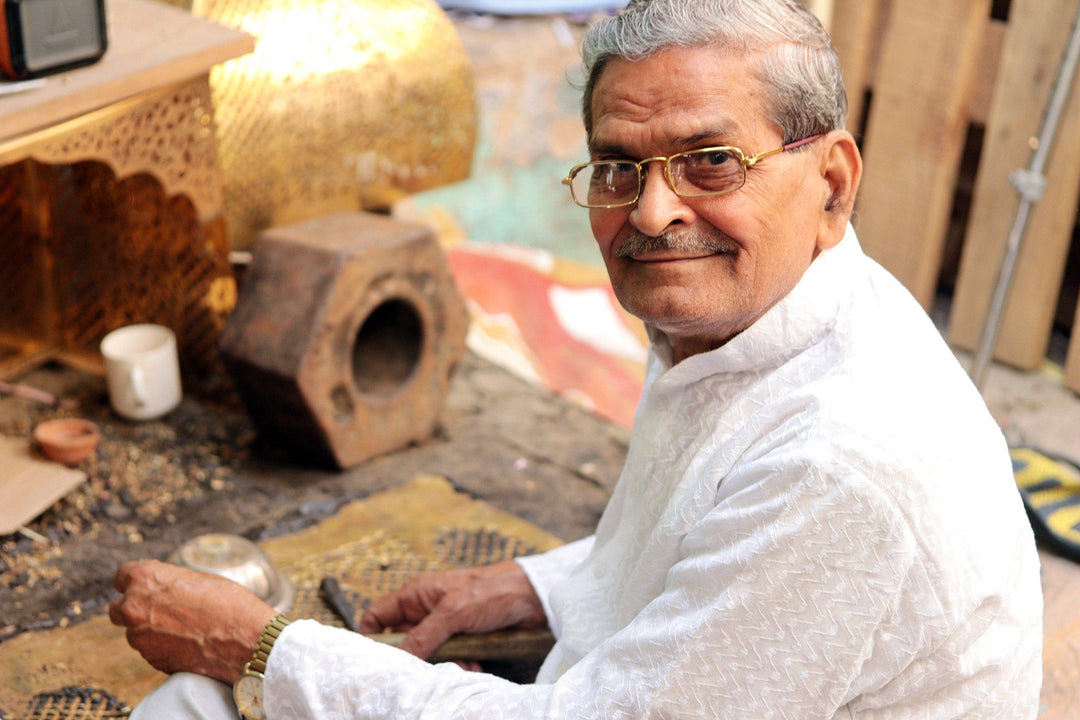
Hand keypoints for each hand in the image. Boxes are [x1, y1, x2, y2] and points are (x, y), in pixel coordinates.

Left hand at [109, 559, 277, 682]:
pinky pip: (149, 649)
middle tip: (160, 608)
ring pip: (134, 631)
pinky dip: (162, 645)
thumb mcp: (199, 578)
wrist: (246, 642)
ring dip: (150, 629)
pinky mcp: (150, 660)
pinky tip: (186, 641)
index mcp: (145, 579)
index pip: (121, 576)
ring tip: (183, 626)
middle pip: (118, 607)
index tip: (145, 585)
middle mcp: (134, 607)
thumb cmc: (230, 604)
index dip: (134, 580)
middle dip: (135, 607)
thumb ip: (170, 582)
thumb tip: (161, 589)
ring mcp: (140, 637)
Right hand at [359, 560, 545, 659]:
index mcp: (416, 594)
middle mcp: (426, 608)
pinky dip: (459, 664)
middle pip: (404, 641)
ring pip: (428, 654)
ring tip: (462, 665)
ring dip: (443, 664)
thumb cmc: (493, 591)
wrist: (533, 596)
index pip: (378, 616)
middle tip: (431, 666)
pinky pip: (450, 658)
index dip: (374, 638)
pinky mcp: (463, 636)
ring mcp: (445, 623)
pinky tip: (474, 665)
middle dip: (418, 658)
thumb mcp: (454, 612)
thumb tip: (399, 657)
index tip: (382, 660)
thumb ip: (424, 635)